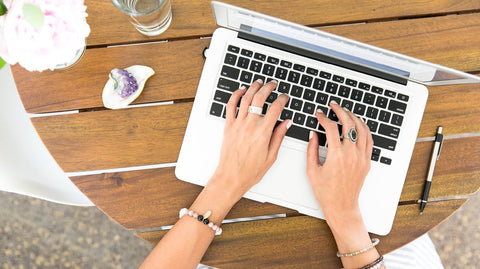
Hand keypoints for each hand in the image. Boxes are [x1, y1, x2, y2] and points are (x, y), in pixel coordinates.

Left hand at [207, 80, 290, 202]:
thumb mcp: (271, 156)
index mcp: (263, 133)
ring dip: (253, 88)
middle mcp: (250, 126)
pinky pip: (230, 106)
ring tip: (259, 83)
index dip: (282, 99)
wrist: (231, 177)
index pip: (276, 108)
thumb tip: (287, 123)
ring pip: (245, 98)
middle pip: (260, 98)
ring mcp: (238, 125)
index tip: (285, 97)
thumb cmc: (250, 171)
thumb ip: (279, 136)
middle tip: (273, 84)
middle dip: (268, 88)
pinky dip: (235, 95)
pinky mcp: (228, 126)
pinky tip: (241, 91)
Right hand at [306, 101, 372, 222]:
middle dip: (340, 111)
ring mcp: (361, 158)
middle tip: (334, 105)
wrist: (342, 206)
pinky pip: (369, 140)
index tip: (319, 114)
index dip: (324, 118)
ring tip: (346, 112)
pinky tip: (358, 124)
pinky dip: (364, 129)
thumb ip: (311, 149)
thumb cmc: (326, 192)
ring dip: (353, 117)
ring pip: (362, 129)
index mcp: (336, 156)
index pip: (331, 128)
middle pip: (349, 124)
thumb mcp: (312, 170)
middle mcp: (351, 155)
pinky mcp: (366, 162)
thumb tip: (313, 134)